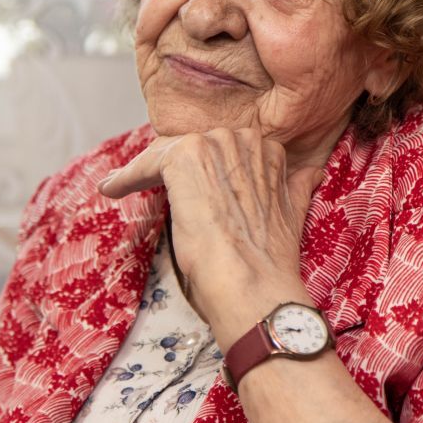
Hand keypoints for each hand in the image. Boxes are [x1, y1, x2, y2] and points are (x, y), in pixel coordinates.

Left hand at [98, 128, 322, 347]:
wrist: (253, 283)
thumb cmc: (268, 260)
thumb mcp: (291, 213)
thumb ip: (294, 185)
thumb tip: (311, 173)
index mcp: (268, 149)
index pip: (218, 148)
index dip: (197, 168)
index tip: (180, 184)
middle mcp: (242, 138)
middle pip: (190, 145)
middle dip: (167, 166)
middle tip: (144, 184)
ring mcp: (213, 145)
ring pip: (165, 152)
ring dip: (143, 170)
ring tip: (122, 186)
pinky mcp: (184, 158)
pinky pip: (146, 162)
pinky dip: (126, 177)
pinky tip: (112, 188)